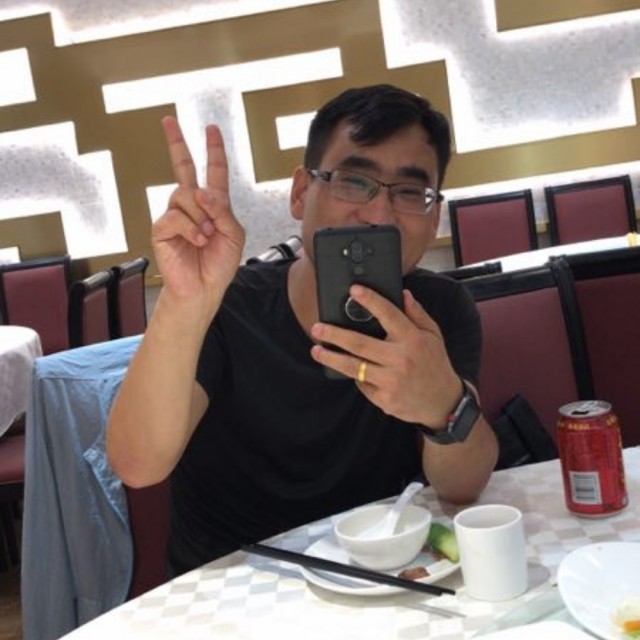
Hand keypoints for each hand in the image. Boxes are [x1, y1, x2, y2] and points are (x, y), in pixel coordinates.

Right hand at [152, 116, 244, 303]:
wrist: (204, 288)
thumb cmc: (219, 264)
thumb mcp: (234, 235)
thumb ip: (223, 210)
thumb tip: (201, 191)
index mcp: (213, 204)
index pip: (213, 171)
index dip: (214, 150)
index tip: (211, 129)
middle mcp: (192, 205)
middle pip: (183, 167)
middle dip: (177, 143)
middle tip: (169, 120)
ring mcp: (176, 215)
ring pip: (185, 195)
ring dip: (201, 216)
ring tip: (206, 236)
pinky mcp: (162, 228)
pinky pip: (176, 216)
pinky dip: (191, 229)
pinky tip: (197, 241)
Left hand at [310, 286, 461, 426]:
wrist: (442, 402)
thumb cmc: (435, 364)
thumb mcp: (433, 335)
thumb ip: (417, 314)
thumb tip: (403, 294)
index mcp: (413, 340)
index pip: (389, 315)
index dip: (370, 300)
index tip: (354, 290)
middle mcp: (401, 360)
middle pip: (359, 344)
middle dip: (334, 335)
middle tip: (317, 328)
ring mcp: (391, 381)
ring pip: (353, 367)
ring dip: (331, 358)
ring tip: (316, 350)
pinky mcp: (384, 399)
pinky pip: (362, 383)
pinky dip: (356, 376)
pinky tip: (352, 370)